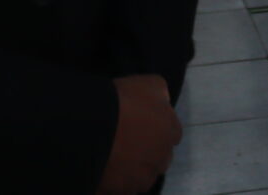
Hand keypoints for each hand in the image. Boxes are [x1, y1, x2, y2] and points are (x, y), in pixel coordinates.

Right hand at [95, 74, 180, 194]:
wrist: (94, 127)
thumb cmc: (123, 101)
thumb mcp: (150, 84)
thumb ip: (162, 97)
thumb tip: (163, 104)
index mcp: (171, 132)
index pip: (173, 134)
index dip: (158, 130)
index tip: (143, 127)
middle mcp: (162, 158)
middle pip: (159, 158)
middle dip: (149, 153)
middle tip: (128, 144)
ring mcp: (142, 178)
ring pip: (141, 177)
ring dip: (133, 171)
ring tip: (114, 159)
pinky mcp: (123, 191)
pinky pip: (122, 189)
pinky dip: (116, 183)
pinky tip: (105, 171)